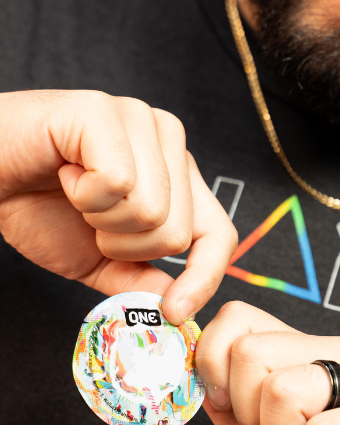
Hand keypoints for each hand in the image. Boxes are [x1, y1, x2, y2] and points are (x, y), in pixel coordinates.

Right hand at [0, 90, 236, 323]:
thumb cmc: (36, 204)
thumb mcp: (97, 257)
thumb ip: (139, 278)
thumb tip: (177, 310)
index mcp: (178, 173)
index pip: (219, 233)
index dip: (205, 277)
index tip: (176, 313)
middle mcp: (170, 140)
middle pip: (178, 232)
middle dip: (123, 245)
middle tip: (88, 217)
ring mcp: (143, 120)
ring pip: (152, 210)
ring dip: (100, 219)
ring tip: (76, 191)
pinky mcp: (108, 111)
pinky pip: (117, 182)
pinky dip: (82, 194)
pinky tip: (65, 171)